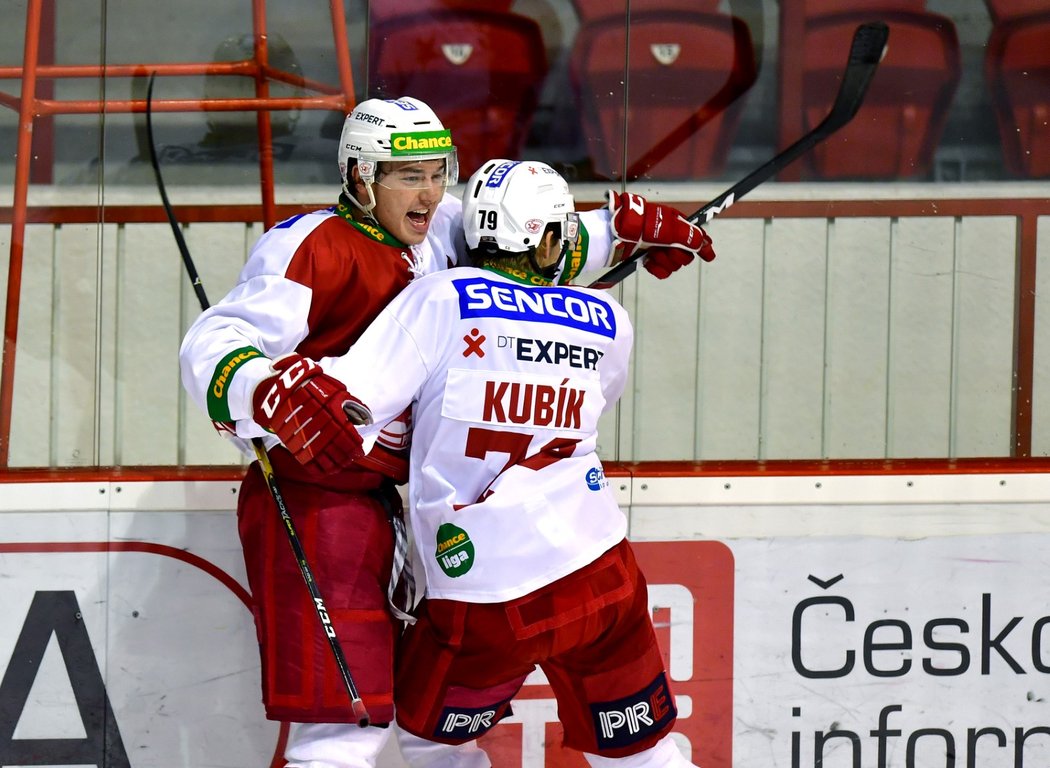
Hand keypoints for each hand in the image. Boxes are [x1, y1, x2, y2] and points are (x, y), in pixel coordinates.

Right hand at [251, 354, 371, 473]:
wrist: (279, 388)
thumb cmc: (309, 386)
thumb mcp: (332, 388)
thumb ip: (348, 402)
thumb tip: (364, 417)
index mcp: (329, 410)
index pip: (346, 435)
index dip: (354, 446)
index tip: (360, 451)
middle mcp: (317, 424)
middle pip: (335, 447)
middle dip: (346, 456)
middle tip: (352, 459)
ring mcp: (303, 434)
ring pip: (322, 456)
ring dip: (334, 463)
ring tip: (342, 465)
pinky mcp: (291, 441)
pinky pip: (306, 460)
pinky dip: (318, 468)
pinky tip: (327, 469)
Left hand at [607, 191, 715, 277]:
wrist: (614, 235)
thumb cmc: (640, 226)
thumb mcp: (669, 230)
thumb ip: (690, 237)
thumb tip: (705, 244)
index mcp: (675, 223)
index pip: (695, 235)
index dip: (703, 245)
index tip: (710, 255)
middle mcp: (668, 235)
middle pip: (685, 254)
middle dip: (676, 256)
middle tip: (665, 251)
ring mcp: (657, 248)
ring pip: (673, 264)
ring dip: (664, 262)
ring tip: (652, 256)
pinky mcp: (648, 259)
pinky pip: (662, 271)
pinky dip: (656, 269)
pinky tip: (648, 263)